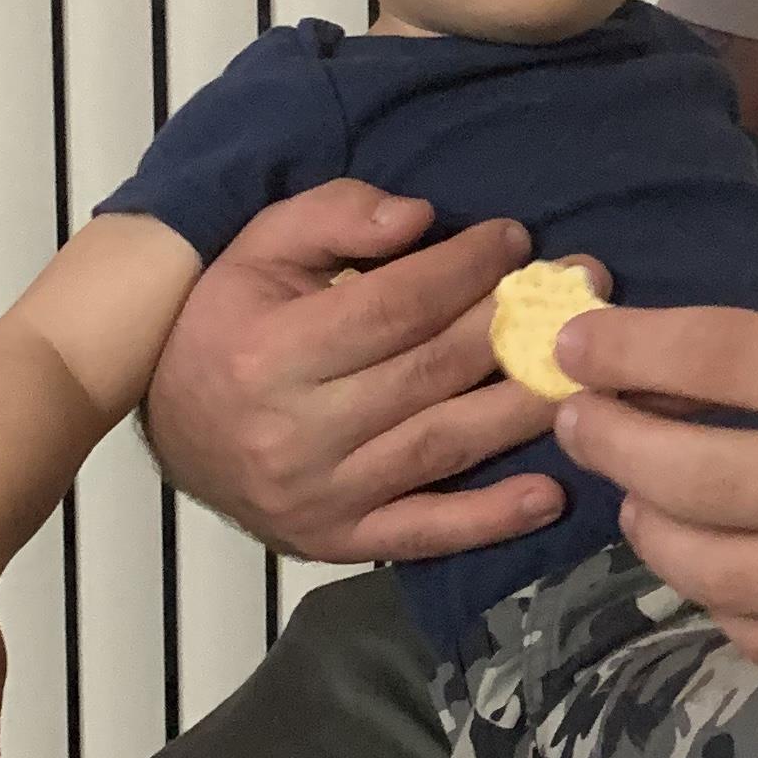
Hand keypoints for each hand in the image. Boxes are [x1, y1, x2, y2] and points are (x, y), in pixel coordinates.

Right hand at [138, 177, 564, 564]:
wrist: (168, 426)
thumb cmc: (225, 323)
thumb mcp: (259, 247)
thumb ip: (335, 216)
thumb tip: (419, 217)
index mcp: (274, 353)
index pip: (395, 306)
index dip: (464, 270)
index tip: (517, 240)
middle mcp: (298, 431)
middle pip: (432, 373)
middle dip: (515, 325)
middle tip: (584, 289)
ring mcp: (322, 495)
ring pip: (443, 445)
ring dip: (525, 407)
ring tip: (589, 369)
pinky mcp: (338, 540)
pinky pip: (426, 532)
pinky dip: (491, 519)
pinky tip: (551, 493)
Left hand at [551, 299, 757, 678]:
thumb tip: (640, 378)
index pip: (715, 361)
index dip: (624, 353)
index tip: (573, 349)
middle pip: (692, 477)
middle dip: (611, 444)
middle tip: (581, 424)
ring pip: (712, 572)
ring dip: (652, 529)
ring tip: (642, 498)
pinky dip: (721, 599)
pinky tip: (717, 562)